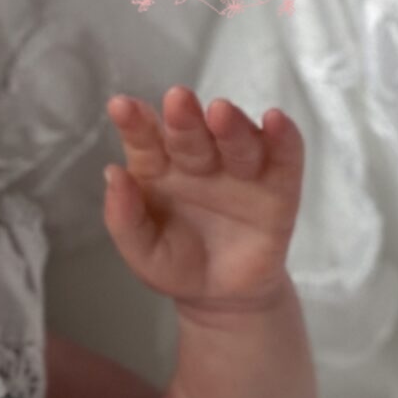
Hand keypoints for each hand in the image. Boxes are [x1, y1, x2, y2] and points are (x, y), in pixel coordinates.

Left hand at [103, 86, 305, 320]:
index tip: (122, 108)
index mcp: (159, 168)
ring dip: (231, 124)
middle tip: (178, 100)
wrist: (221, 297)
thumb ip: (124, 218)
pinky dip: (283, 138)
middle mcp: (199, 161)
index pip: (146, 139)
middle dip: (185, 117)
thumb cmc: (176, 265)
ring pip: (237, 140)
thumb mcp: (142, 252)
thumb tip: (113, 174)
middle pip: (192, 134)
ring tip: (221, 112)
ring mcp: (240, 170)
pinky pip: (284, 157)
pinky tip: (276, 121)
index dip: (135, 122)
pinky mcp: (278, 186)